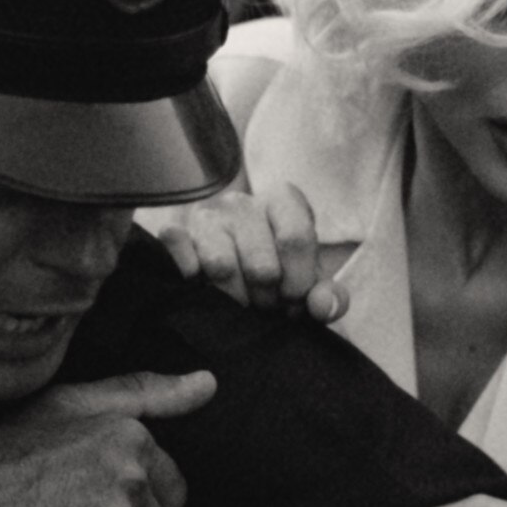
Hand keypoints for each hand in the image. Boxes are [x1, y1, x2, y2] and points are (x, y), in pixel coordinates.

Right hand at [146, 186, 346, 321]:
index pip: (295, 239)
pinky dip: (192, 279)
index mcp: (284, 200)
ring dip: (234, 298)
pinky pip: (181, 256)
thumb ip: (330, 297)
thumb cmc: (281, 272)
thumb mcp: (311, 283)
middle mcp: (242, 201)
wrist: (238, 271)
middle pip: (261, 265)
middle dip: (267, 299)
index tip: (293, 299)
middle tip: (266, 305)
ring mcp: (206, 215)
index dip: (298, 282)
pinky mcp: (176, 233)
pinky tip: (204, 287)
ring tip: (241, 301)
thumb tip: (322, 306)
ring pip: (221, 267)